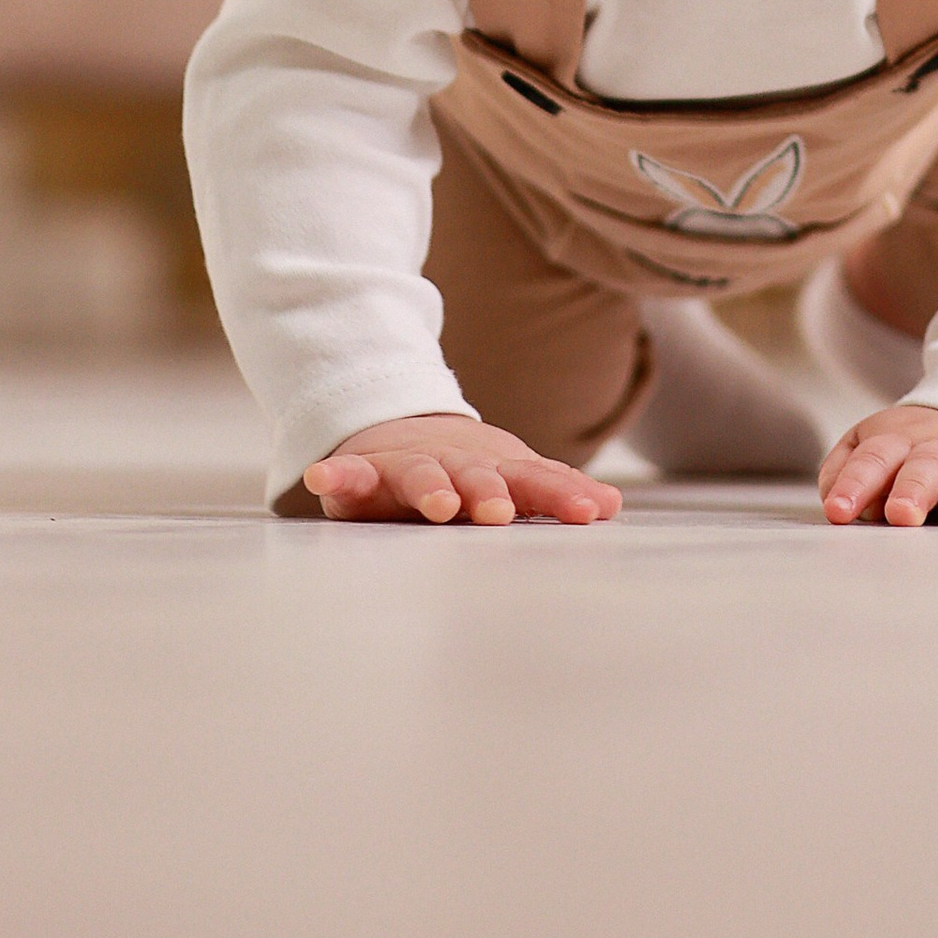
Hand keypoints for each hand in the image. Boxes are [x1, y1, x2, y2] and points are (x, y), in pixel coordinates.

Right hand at [303, 411, 621, 526]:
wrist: (400, 426)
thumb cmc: (466, 466)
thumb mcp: (510, 475)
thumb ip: (552, 490)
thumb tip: (613, 506)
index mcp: (495, 470)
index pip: (535, 481)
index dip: (561, 495)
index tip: (589, 512)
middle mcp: (455, 463)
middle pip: (477, 476)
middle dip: (489, 492)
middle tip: (500, 512)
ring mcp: (408, 463)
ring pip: (419, 474)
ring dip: (429, 487)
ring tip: (437, 504)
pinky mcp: (363, 469)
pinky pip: (347, 473)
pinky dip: (338, 474)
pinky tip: (323, 479)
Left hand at [819, 403, 937, 530]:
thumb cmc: (918, 452)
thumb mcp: (879, 447)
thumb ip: (848, 470)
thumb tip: (834, 500)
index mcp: (902, 441)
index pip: (874, 459)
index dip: (857, 484)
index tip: (840, 513)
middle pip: (926, 465)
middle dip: (913, 489)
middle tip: (901, 515)